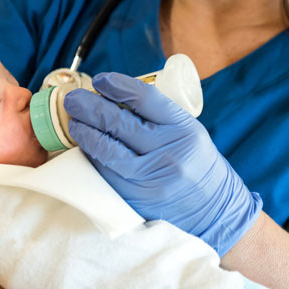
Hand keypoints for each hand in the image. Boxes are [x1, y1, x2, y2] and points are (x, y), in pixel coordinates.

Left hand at [64, 72, 261, 256]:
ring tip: (74, 121)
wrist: (214, 209)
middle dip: (90, 106)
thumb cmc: (197, 164)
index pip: (144, 98)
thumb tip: (116, 96)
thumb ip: (159, 117)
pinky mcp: (138, 198)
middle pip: (119, 122)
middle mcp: (168, 152)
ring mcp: (151, 178)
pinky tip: (85, 146)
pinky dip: (93, 157)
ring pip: (108, 150)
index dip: (117, 85)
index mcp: (183, 129)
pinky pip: (107, 173)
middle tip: (74, 99)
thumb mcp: (190, 133)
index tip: (100, 80)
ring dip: (85, 132)